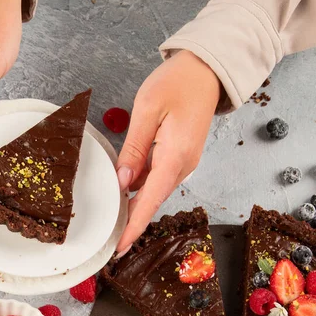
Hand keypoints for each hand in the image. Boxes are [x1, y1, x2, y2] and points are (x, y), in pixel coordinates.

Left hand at [115, 50, 221, 254]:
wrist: (207, 70)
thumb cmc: (178, 82)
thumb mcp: (147, 110)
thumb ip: (134, 149)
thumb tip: (123, 181)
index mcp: (175, 156)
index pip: (150, 200)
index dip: (133, 225)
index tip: (120, 246)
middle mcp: (183, 166)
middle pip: (152, 200)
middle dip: (131, 221)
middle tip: (109, 239)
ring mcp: (183, 163)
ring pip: (153, 191)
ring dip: (134, 205)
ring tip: (112, 218)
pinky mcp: (180, 158)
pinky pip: (157, 179)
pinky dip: (140, 188)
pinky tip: (124, 191)